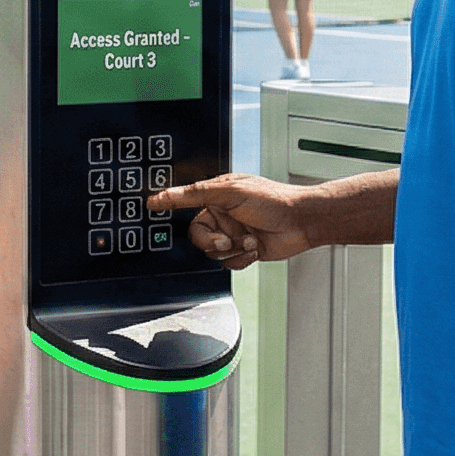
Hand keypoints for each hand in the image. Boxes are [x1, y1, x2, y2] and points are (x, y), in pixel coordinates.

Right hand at [150, 174, 319, 269]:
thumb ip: (196, 193)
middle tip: (226, 240)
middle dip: (212, 241)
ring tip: (249, 240)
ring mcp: (234, 234)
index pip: (187, 205)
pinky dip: (242, 259)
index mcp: (218, 196)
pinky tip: (255, 248)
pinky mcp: (244, 251)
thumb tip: (167, 194)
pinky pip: (229, 264)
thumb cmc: (273, 200)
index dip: (172, 206)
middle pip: (198, 236)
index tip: (151, 206)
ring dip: (231, 250)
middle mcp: (224, 215)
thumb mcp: (231, 192)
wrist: (303, 223)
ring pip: (213, 253)